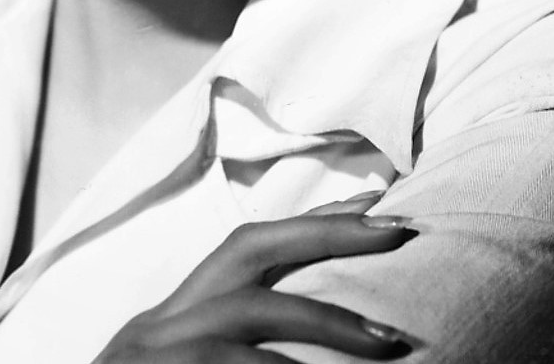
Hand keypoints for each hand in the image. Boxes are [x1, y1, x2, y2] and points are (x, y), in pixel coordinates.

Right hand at [91, 204, 413, 362]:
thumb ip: (233, 355)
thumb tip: (305, 353)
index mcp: (175, 319)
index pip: (249, 249)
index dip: (313, 224)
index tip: (376, 205)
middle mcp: (163, 322)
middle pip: (249, 248)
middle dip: (325, 233)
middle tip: (397, 229)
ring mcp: (156, 350)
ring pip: (253, 315)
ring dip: (329, 325)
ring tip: (392, 342)